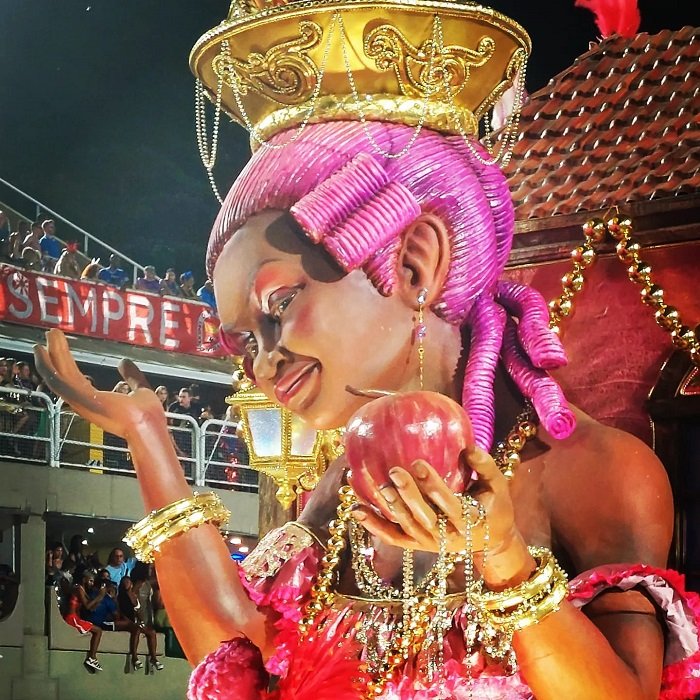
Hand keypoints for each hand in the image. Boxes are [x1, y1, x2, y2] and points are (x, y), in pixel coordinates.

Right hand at [34, 329, 164, 439]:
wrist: (149, 427)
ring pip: (58, 374)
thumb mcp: (140, 390)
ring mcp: (80, 401)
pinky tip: (44, 350)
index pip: (75, 379)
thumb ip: (132, 377)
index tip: (61, 348)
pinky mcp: (80, 399)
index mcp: (95, 402)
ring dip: (53, 353)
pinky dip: (49, 363)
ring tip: (51, 333)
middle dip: (58, 353)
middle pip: (64, 374)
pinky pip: (58, 379)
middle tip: (53, 334)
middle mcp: (84, 403)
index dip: (66, 363)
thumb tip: (124, 362)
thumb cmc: (147, 417)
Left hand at [351, 447, 531, 580]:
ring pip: (405, 527)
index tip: (417, 461)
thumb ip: (485, 467)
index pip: (449, 504)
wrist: (491, 541)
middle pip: (423, 517)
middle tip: (393, 471)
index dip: (433, 485)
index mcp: (469, 522)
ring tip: (372, 483)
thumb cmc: (494, 506)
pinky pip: (392, 537)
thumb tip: (468, 446)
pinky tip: (356, 509)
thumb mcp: (498, 487)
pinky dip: (373, 525)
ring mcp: (429, 544)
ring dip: (386, 507)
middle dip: (408, 495)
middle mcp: (447, 537)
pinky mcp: (417, 545)